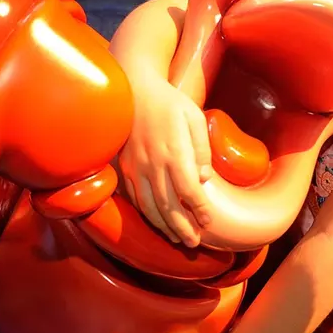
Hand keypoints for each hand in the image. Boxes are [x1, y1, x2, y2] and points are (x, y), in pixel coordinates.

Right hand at [118, 70, 212, 246]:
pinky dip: (146, 215)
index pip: (188, 190)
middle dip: (182, 228)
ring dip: (164, 227)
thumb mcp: (194, 117)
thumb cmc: (169, 102)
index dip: (199, 209)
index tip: (208, 221)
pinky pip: (134, 198)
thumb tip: (203, 179)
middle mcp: (152, 163)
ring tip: (178, 239)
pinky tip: (157, 222)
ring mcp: (135, 166)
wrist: (134, 88)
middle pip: (168, 205)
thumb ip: (202, 149)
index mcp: (173, 150)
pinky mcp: (125, 167)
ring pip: (149, 206)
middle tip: (193, 244)